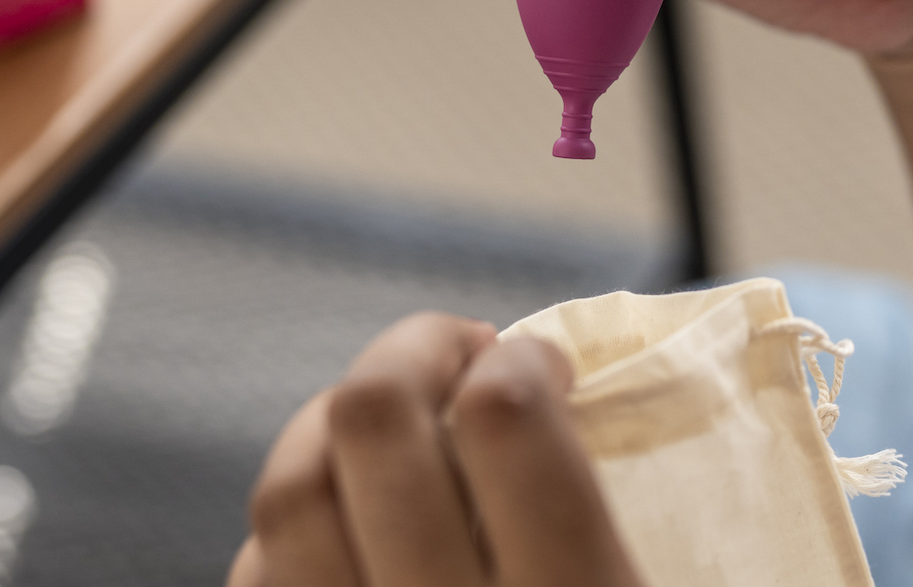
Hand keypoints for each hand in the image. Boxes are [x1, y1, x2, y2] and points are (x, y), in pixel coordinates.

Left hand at [227, 313, 642, 586]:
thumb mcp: (657, 582)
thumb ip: (617, 505)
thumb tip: (558, 380)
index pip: (504, 418)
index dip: (522, 359)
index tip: (543, 366)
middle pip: (370, 419)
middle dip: (417, 350)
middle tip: (464, 356)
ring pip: (288, 491)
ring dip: (338, 426)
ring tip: (397, 426)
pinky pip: (255, 575)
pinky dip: (301, 523)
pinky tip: (355, 523)